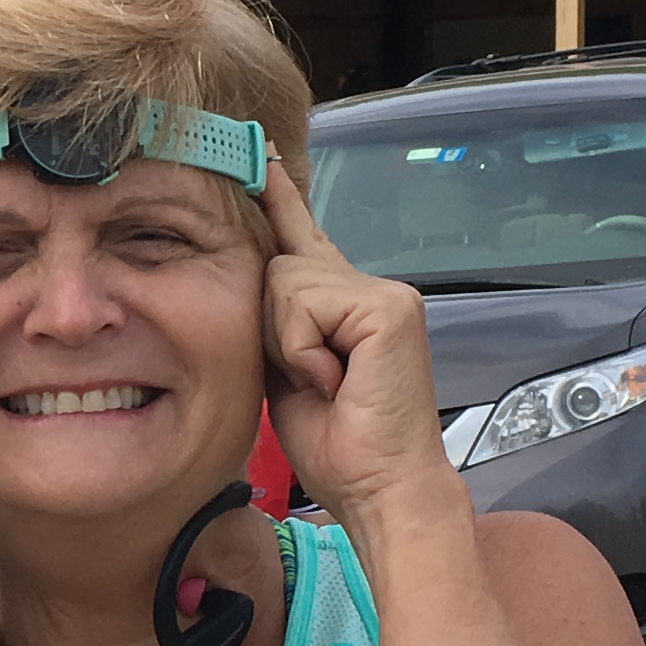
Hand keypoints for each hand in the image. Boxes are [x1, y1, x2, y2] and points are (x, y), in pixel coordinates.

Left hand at [255, 163, 455, 533]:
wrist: (381, 488)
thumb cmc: (340, 447)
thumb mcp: (289, 374)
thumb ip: (278, 326)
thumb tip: (257, 286)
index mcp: (344, 304)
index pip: (301, 239)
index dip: (279, 200)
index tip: (261, 157)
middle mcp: (371, 289)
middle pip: (276, 268)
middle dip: (273, 331)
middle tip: (314, 383)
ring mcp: (385, 293)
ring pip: (285, 283)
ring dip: (289, 345)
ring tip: (328, 384)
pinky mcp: (388, 306)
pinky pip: (304, 304)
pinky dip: (306, 350)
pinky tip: (337, 380)